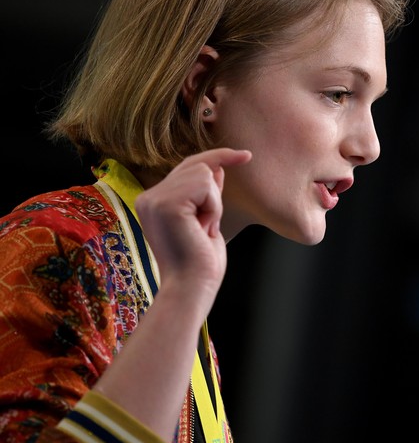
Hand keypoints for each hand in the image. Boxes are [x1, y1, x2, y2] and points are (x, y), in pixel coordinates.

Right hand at [134, 148, 251, 302]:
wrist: (192, 287)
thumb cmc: (200, 261)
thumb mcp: (206, 219)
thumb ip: (206, 193)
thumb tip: (216, 167)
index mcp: (153, 201)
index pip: (187, 166)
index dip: (218, 157)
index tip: (246, 155)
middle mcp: (148, 196)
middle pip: (197, 165)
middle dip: (215, 194)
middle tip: (207, 228)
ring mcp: (154, 198)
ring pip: (204, 173)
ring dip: (214, 204)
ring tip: (202, 230)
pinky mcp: (166, 203)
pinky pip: (206, 186)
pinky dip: (214, 207)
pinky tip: (202, 229)